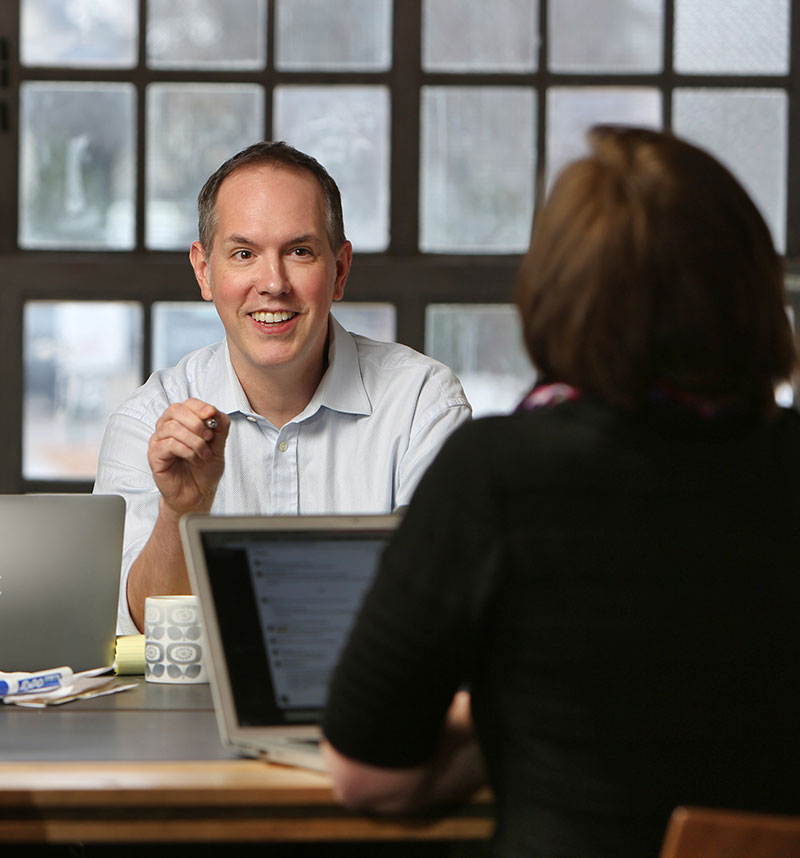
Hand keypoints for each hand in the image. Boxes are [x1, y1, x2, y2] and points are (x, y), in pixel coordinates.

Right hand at [147, 398, 229, 514]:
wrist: (197, 493)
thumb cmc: (204, 470)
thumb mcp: (219, 446)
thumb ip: (219, 427)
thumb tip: (215, 411)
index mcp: (183, 422)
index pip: (188, 403)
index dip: (200, 407)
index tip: (212, 414)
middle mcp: (168, 428)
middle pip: (176, 410)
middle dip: (196, 422)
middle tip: (209, 437)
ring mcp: (159, 441)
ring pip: (174, 427)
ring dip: (195, 441)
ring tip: (204, 454)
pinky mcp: (155, 455)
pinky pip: (169, 444)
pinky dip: (187, 451)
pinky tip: (194, 459)